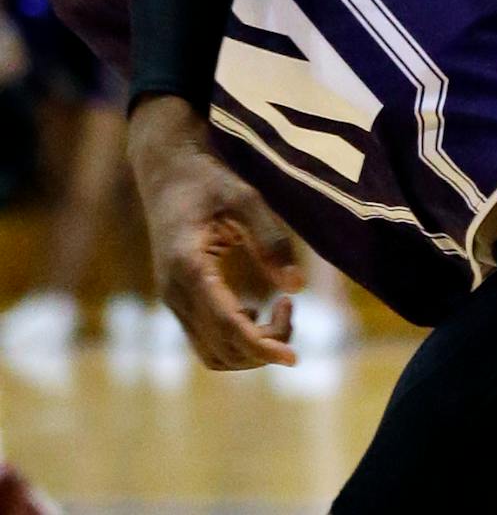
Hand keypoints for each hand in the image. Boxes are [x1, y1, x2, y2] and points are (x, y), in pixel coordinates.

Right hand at [128, 96, 302, 369]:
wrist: (167, 170)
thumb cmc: (209, 179)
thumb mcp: (246, 198)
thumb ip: (271, 240)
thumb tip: (296, 287)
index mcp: (188, 267)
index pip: (226, 325)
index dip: (261, 346)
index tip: (293, 358)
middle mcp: (174, 291)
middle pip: (220, 348)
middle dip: (263, 346)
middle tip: (292, 310)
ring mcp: (172, 298)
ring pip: (211, 350)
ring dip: (250, 346)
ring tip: (282, 310)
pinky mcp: (178, 298)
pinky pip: (205, 337)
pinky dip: (236, 338)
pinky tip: (259, 311)